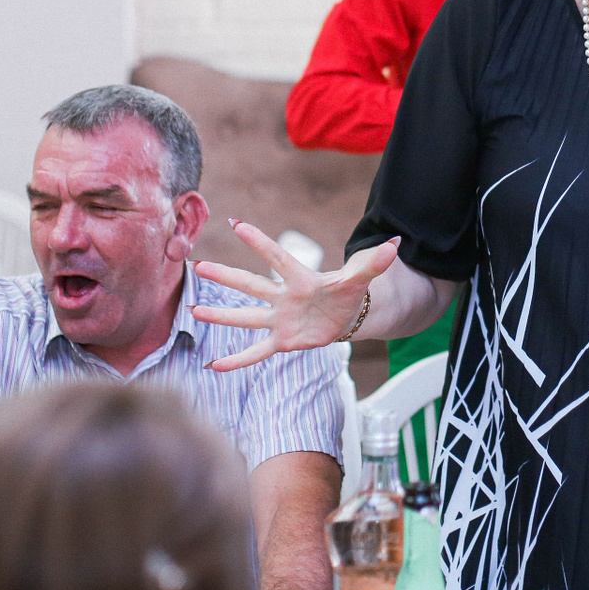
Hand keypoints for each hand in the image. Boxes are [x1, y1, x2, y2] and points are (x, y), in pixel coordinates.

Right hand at [191, 220, 399, 371]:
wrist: (346, 314)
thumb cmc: (348, 291)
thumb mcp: (361, 277)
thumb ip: (374, 263)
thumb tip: (394, 245)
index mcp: (301, 278)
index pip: (277, 256)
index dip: (259, 242)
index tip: (236, 223)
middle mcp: (284, 297)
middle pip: (252, 284)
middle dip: (227, 276)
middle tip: (199, 265)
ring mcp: (280, 319)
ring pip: (246, 317)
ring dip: (221, 316)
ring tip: (194, 311)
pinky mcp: (282, 340)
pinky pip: (256, 351)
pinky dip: (237, 360)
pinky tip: (214, 366)